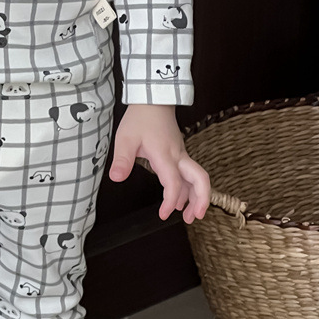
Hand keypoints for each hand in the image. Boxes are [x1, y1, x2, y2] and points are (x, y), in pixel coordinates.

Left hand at [108, 103, 210, 223]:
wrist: (153, 100)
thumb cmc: (140, 118)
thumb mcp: (125, 138)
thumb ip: (122, 159)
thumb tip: (117, 178)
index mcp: (165, 154)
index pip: (173, 182)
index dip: (170, 200)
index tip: (163, 215)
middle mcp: (178, 156)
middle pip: (200, 179)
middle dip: (201, 200)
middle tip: (193, 218)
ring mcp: (181, 154)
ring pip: (197, 178)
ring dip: (197, 197)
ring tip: (188, 216)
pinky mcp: (180, 154)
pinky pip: (190, 174)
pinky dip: (190, 189)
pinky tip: (181, 200)